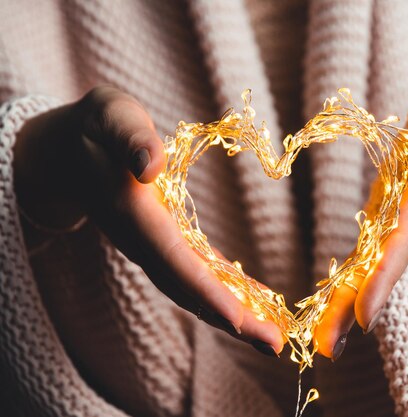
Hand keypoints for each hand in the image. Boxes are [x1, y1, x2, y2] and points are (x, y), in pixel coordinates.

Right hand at [13, 86, 282, 355]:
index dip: (205, 291)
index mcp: (134, 214)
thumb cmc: (97, 128)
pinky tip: (257, 300)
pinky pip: (199, 274)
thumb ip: (128, 137)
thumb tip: (150, 167)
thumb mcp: (110, 116)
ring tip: (271, 337)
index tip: (238, 320)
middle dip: (230, 318)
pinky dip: (228, 291)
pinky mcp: (167, 243)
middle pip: (189, 289)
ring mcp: (155, 247)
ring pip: (196, 289)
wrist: (69, 154)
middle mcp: (145, 241)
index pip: (173, 261)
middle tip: (273, 345)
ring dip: (235, 314)